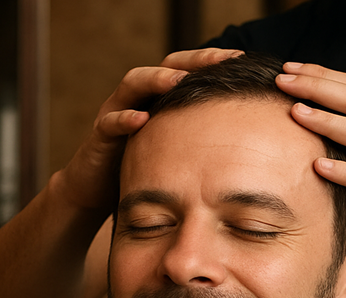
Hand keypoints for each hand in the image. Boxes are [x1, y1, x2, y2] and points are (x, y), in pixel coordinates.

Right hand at [56, 48, 244, 217]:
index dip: (211, 62)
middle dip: (192, 62)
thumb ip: (203, 140)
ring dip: (156, 79)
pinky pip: (110, 122)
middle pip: (164, 66)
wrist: (98, 190)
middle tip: (219, 60)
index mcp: (159, 98)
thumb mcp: (178, 151)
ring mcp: (116, 112)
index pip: (187, 69)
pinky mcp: (100, 136)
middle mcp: (138, 98)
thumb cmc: (146, 170)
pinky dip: (124, 119)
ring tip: (179, 80)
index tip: (240, 59)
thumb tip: (247, 140)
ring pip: (134, 84)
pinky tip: (141, 119)